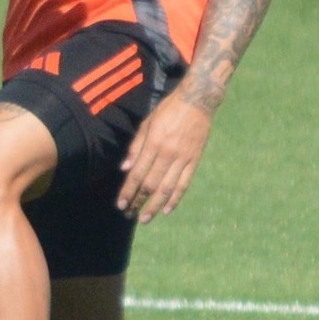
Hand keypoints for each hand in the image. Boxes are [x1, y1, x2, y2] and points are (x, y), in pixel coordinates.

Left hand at [117, 91, 213, 222]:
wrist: (198, 101)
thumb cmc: (168, 110)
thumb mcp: (147, 123)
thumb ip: (136, 147)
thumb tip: (125, 169)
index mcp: (153, 144)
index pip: (138, 174)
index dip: (128, 191)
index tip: (121, 204)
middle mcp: (168, 154)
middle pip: (151, 184)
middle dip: (138, 201)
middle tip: (129, 214)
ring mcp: (183, 159)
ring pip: (168, 188)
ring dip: (155, 205)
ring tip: (145, 218)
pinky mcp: (195, 160)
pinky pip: (184, 183)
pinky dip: (176, 198)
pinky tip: (167, 210)